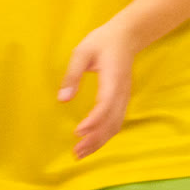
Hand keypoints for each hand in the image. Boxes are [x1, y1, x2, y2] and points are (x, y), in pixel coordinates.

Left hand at [59, 19, 136, 159]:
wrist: (127, 35)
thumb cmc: (103, 41)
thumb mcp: (82, 51)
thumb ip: (72, 75)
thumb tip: (63, 99)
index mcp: (113, 78)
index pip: (106, 105)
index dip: (93, 121)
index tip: (78, 132)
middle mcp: (122, 92)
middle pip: (112, 122)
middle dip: (95, 140)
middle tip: (76, 152)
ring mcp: (124, 97)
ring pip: (115, 125)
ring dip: (99, 142)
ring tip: (81, 153)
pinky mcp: (122, 100)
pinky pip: (116, 122)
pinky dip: (105, 136)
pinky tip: (93, 143)